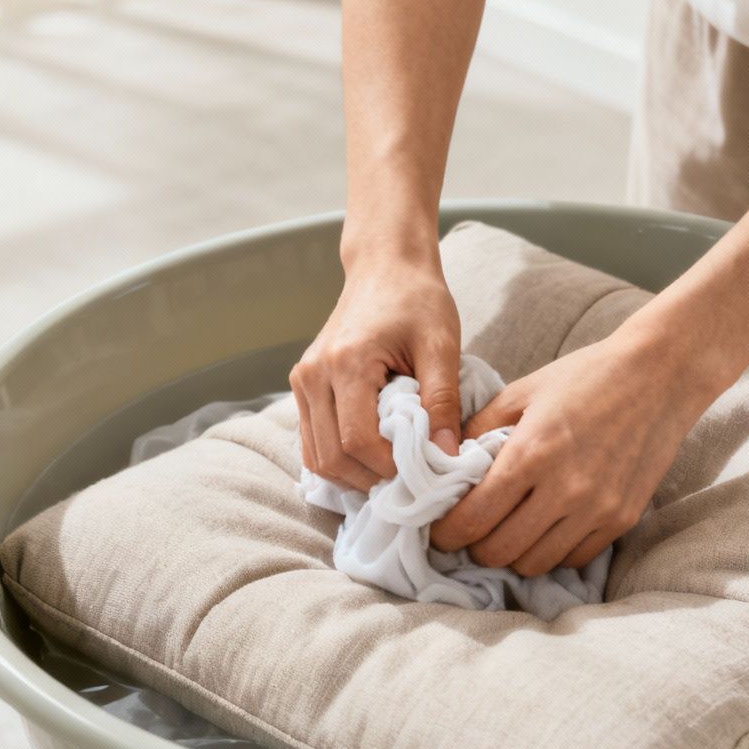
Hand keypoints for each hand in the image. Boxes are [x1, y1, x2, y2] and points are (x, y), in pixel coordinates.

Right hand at [291, 259, 462, 492]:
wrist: (385, 268)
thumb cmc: (418, 301)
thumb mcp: (442, 347)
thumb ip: (443, 402)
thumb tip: (447, 457)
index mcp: (346, 362)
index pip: (356, 440)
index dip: (388, 467)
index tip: (422, 470)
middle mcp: (313, 374)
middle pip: (330, 456)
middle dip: (370, 479)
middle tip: (409, 481)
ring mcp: (302, 381)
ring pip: (315, 456)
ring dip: (352, 475)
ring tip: (391, 472)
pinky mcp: (302, 386)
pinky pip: (312, 440)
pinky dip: (338, 459)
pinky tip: (371, 458)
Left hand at [428, 329, 719, 575]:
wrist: (660, 375)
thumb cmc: (585, 377)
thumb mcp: (520, 392)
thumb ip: (477, 430)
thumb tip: (444, 465)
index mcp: (531, 453)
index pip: (472, 519)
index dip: (446, 533)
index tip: (439, 530)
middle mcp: (565, 489)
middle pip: (498, 551)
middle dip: (474, 547)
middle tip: (469, 532)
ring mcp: (597, 508)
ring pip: (535, 563)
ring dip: (512, 554)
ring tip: (505, 531)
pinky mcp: (623, 518)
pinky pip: (573, 559)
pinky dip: (551, 552)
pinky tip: (544, 528)